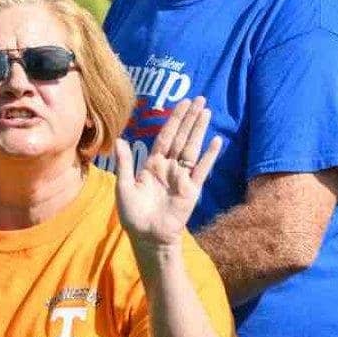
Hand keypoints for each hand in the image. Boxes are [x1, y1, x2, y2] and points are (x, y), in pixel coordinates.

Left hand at [115, 97, 221, 250]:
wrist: (147, 237)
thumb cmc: (133, 215)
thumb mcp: (123, 187)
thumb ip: (125, 164)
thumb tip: (121, 139)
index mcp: (153, 165)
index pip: (165, 136)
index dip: (174, 120)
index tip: (182, 103)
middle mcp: (169, 167)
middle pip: (181, 137)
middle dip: (190, 118)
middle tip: (199, 99)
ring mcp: (182, 177)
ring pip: (192, 148)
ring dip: (199, 130)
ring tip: (207, 112)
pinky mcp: (192, 190)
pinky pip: (202, 169)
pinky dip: (209, 156)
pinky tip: (217, 141)